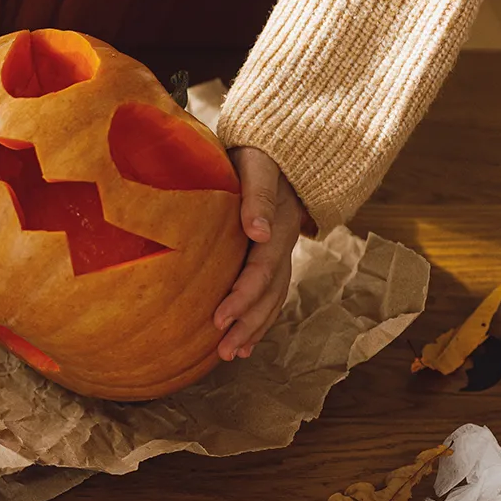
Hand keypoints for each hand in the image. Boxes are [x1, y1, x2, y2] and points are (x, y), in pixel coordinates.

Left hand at [212, 146, 303, 360]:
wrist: (275, 146)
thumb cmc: (258, 152)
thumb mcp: (256, 164)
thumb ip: (257, 195)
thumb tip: (257, 231)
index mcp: (278, 223)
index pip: (262, 269)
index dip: (242, 296)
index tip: (218, 319)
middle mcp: (283, 242)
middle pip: (270, 292)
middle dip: (249, 323)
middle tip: (224, 350)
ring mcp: (280, 250)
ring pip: (272, 297)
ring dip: (254, 327)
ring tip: (232, 354)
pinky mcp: (270, 254)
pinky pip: (269, 292)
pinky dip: (258, 318)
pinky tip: (242, 341)